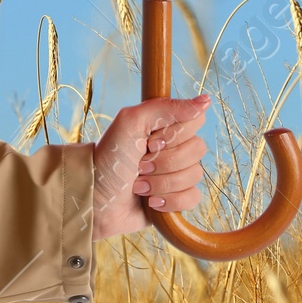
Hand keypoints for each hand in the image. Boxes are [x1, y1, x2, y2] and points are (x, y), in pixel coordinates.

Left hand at [91, 95, 210, 239]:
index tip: (150, 141)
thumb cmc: (110, 156)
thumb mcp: (131, 122)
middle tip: (140, 165)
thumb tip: (206, 100)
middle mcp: (175, 146)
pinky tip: (152, 202)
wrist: (95, 198)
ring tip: (139, 185)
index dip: (175, 134)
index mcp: (166, 125)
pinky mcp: (177, 198)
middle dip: (165, 161)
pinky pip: (193, 198)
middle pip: (197, 149)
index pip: (195, 121)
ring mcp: (177, 172)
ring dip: (162, 183)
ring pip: (195, 174)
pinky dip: (171, 201)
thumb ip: (168, 108)